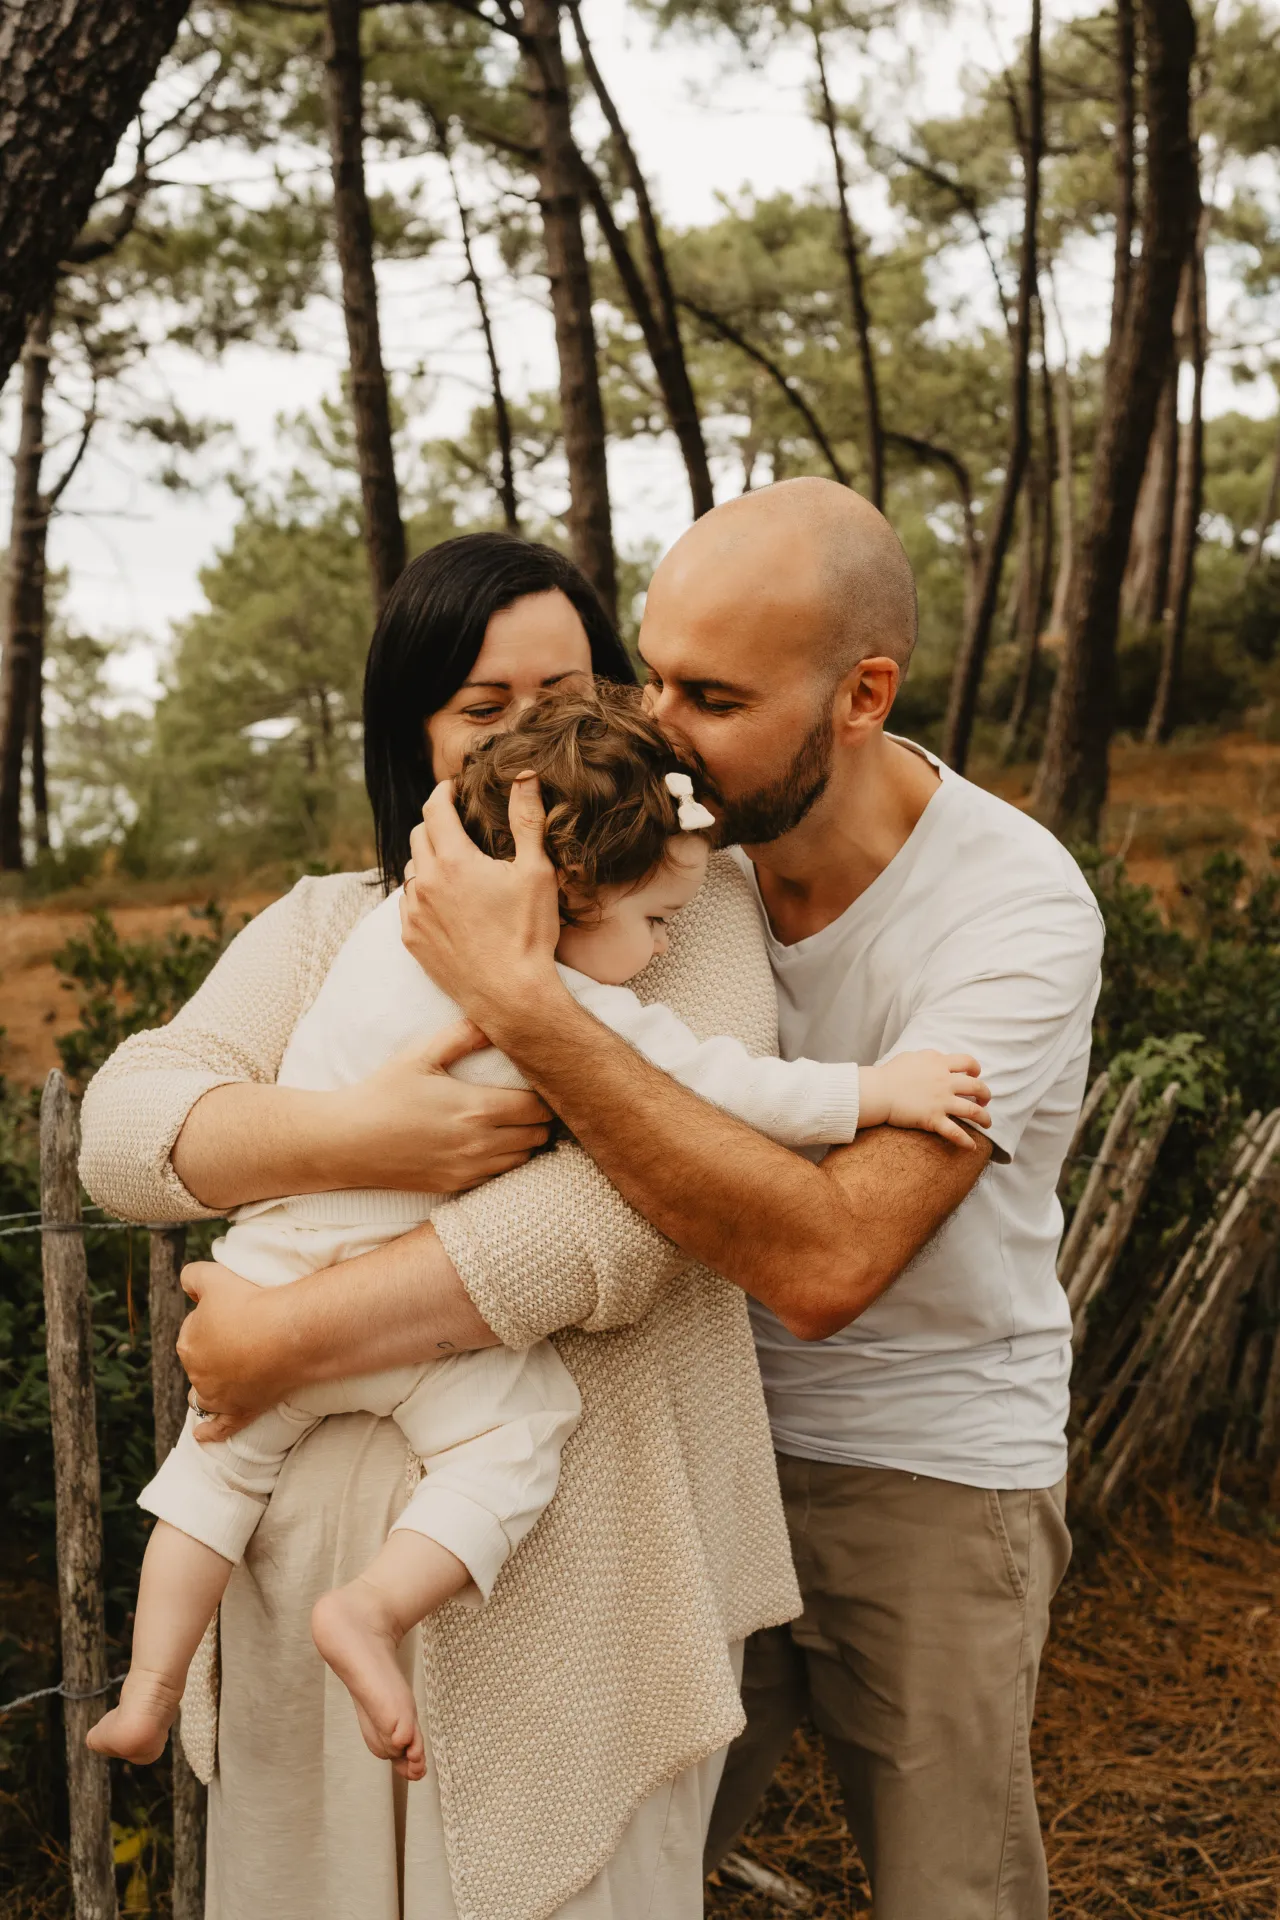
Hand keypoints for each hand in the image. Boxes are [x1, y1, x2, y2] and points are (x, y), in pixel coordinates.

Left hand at [178, 1263, 288, 1441]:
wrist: (288, 1333)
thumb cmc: (252, 1301)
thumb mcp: (215, 1276)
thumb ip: (193, 1276)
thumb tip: (186, 1282)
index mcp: (188, 1343)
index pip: (193, 1331)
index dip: (213, 1320)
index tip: (235, 1312)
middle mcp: (197, 1373)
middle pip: (202, 1361)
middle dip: (216, 1351)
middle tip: (245, 1334)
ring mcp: (219, 1396)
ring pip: (205, 1394)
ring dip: (209, 1388)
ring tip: (226, 1376)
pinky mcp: (241, 1411)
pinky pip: (222, 1427)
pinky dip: (210, 1433)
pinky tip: (201, 1437)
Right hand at [342, 1017, 551, 1191]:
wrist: (349, 1141)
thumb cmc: (383, 1093)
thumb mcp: (420, 1056)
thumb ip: (462, 1036)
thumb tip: (494, 1018)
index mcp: (477, 1108)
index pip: (538, 1106)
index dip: (544, 1095)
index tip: (538, 1084)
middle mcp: (480, 1143)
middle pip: (537, 1135)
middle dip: (541, 1119)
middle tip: (532, 1103)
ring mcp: (469, 1169)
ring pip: (523, 1159)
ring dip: (526, 1142)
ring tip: (516, 1124)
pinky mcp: (456, 1185)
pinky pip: (499, 1177)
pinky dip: (504, 1162)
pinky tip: (493, 1145)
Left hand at [400, 774, 565, 1040]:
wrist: (511, 996)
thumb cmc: (528, 934)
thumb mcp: (537, 871)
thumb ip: (527, 820)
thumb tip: (525, 777)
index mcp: (454, 861)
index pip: (435, 808)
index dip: (443, 791)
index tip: (453, 787)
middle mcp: (425, 883)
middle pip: (419, 835)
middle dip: (437, 823)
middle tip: (459, 825)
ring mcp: (414, 913)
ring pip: (411, 870)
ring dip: (429, 860)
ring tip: (455, 867)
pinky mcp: (411, 939)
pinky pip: (408, 903)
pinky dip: (423, 894)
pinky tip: (447, 902)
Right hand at [858, 1051, 991, 1151]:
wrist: (878, 1091)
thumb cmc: (890, 1074)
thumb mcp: (911, 1057)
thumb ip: (928, 1058)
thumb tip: (937, 1060)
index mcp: (939, 1064)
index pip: (968, 1062)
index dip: (976, 1069)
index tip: (975, 1076)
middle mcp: (945, 1082)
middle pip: (977, 1087)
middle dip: (985, 1095)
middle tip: (984, 1101)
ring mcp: (940, 1101)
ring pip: (973, 1110)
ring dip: (984, 1118)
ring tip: (987, 1123)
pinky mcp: (933, 1119)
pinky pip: (955, 1132)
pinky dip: (966, 1141)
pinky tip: (971, 1147)